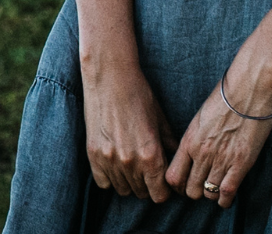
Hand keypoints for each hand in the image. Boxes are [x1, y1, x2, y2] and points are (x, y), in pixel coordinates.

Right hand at [83, 64, 177, 201]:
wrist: (110, 76)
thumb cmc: (138, 93)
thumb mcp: (160, 119)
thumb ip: (170, 145)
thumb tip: (177, 164)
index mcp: (151, 155)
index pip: (159, 194)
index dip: (163, 189)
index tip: (162, 180)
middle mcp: (130, 163)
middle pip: (142, 193)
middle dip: (147, 184)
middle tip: (147, 168)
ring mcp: (109, 160)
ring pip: (123, 190)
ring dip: (129, 181)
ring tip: (132, 162)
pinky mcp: (93, 155)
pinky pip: (104, 183)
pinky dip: (110, 177)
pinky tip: (115, 161)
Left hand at [165, 71, 271, 208]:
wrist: (250, 88)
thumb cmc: (227, 95)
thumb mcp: (202, 115)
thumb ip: (195, 137)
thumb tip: (193, 152)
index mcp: (189, 139)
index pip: (173, 176)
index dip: (177, 185)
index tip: (183, 183)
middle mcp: (202, 153)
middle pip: (190, 190)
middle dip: (194, 191)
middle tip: (201, 186)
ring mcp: (221, 160)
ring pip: (208, 194)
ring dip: (211, 193)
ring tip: (215, 187)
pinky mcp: (240, 165)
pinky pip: (227, 193)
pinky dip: (225, 200)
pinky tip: (226, 197)